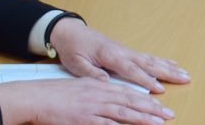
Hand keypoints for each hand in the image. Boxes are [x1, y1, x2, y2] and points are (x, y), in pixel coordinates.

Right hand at [0, 76, 173, 124]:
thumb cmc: (56, 94)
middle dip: (152, 108)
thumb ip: (98, 92)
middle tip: (169, 114)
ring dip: (143, 118)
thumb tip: (113, 99)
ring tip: (159, 122)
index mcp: (99, 85)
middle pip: (131, 101)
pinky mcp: (84, 118)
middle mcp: (99, 94)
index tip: (160, 103)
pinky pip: (106, 124)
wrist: (35, 97)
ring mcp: (92, 107)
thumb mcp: (81, 88)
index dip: (146, 98)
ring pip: (123, 112)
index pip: (128, 92)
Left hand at [51, 19, 190, 93]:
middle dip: (168, 72)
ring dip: (169, 67)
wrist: (71, 32)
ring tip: (185, 73)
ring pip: (152, 59)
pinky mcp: (127, 51)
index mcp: (110, 55)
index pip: (131, 70)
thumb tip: (107, 82)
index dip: (146, 80)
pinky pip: (147, 56)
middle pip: (149, 63)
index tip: (159, 89)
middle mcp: (123, 52)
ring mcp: (126, 51)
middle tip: (185, 78)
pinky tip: (171, 64)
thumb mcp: (75, 63)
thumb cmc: (73, 48)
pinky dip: (161, 60)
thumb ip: (91, 73)